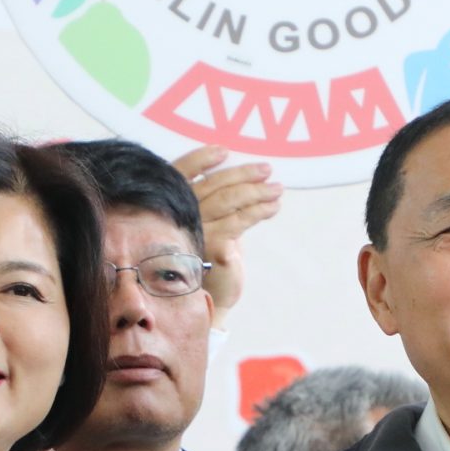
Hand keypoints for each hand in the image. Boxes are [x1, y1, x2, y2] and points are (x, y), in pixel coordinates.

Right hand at [176, 143, 283, 323]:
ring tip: (277, 189)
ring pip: (228, 201)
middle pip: (211, 185)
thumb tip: (243, 176)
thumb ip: (214, 202)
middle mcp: (178, 217)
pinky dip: (259, 211)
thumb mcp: (209, 225)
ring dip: (257, 192)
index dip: (200, 159)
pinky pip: (238, 221)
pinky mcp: (213, 246)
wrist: (211, 299)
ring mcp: (194, 231)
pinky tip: (272, 208)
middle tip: (267, 169)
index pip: (180, 173)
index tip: (224, 151)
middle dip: (242, 174)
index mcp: (172, 207)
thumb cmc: (210, 257)